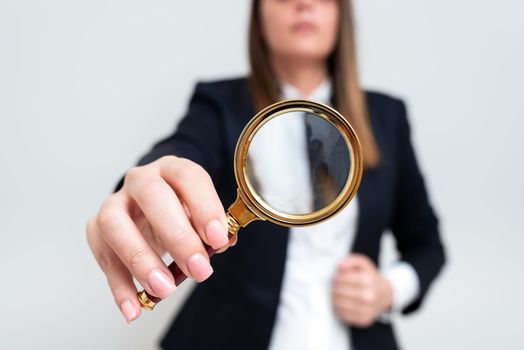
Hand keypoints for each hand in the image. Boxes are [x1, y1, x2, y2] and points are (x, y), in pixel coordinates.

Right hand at [86, 156, 233, 322]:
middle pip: (152, 197)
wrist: (151, 209)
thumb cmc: (181, 212)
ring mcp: (115, 202)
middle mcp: (141, 180)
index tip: (218, 239)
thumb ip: (212, 229)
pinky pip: (102, 255)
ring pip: (115, 223)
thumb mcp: (201, 216)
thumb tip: (221, 243)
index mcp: (172, 170)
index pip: (187, 177)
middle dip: (178, 236)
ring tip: (164, 289)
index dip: (205, 206)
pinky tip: (134, 308)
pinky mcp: (96, 228)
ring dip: (140, 259)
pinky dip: (119, 286)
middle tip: (198, 269)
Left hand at [331, 253, 392, 327]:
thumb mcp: (363, 264)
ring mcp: (367, 309)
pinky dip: (338, 309)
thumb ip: (351, 260)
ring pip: (339, 304)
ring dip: (333, 298)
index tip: (335, 277)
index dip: (335, 278)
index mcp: (368, 281)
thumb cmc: (370, 278)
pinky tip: (340, 303)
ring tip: (335, 294)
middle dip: (333, 288)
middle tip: (333, 286)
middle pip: (340, 292)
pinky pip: (344, 315)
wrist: (385, 294)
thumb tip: (339, 265)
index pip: (342, 279)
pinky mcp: (363, 320)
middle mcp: (369, 296)